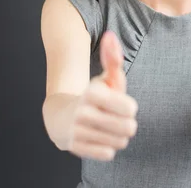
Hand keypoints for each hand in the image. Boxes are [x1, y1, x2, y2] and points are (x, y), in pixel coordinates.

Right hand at [68, 31, 137, 160]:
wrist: (59, 114)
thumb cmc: (92, 95)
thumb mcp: (104, 77)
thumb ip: (112, 58)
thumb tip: (110, 35)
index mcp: (92, 93)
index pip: (130, 108)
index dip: (129, 108)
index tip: (122, 105)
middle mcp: (82, 112)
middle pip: (128, 128)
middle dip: (127, 124)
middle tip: (118, 120)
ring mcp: (77, 132)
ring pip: (119, 142)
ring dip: (118, 137)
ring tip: (109, 129)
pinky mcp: (74, 148)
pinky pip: (106, 154)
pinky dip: (108, 148)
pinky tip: (100, 139)